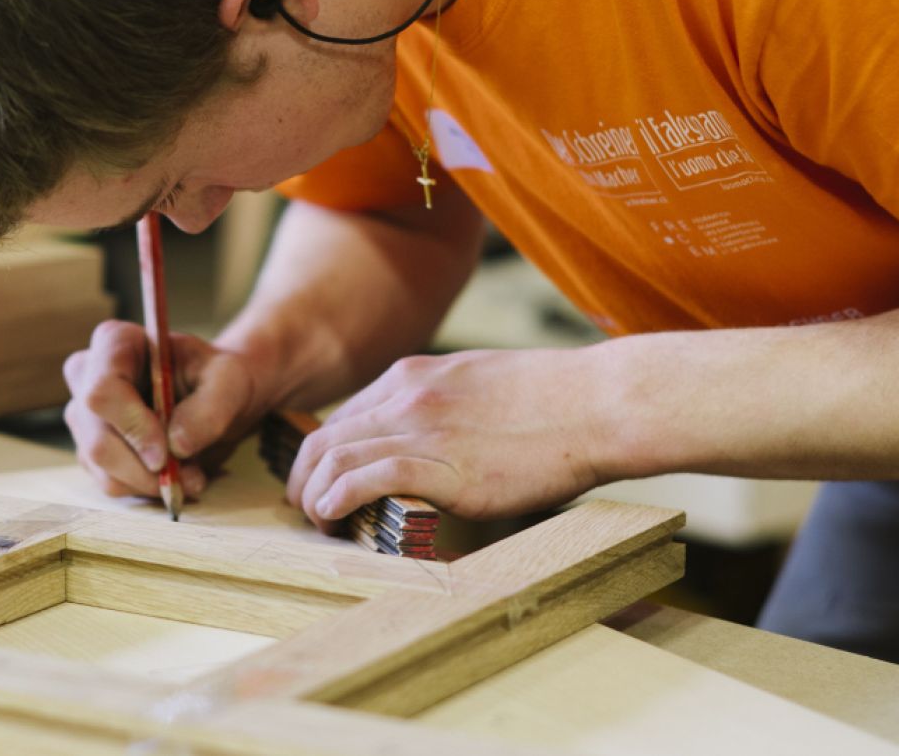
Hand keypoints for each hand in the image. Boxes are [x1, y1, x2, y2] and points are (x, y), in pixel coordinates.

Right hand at [61, 320, 269, 499]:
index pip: (103, 389)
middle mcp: (87, 376)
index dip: (132, 426)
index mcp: (116, 343)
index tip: (166, 453)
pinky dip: (145, 488)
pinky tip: (173, 476)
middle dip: (144, 467)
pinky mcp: (91, 448)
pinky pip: (109, 481)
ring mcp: (84, 415)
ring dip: (149, 482)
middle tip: (188, 476)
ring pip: (101, 465)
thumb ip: (209, 409)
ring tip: (191, 474)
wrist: (213, 397)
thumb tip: (177, 444)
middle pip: (97, 437)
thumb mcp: (228, 382)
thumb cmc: (217, 378)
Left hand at [284, 349, 607, 528]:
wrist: (594, 402)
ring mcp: (421, 427)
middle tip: (305, 508)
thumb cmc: (552, 402)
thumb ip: (443, 408)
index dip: (324, 455)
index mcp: (413, 377)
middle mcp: (406, 397)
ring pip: (335, 458)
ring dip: (314, 495)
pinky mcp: (441, 463)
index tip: (324, 483)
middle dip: (303, 477)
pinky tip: (334, 516)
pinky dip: (338, 499)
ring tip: (318, 522)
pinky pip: (366, 478)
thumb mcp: (479, 386)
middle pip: (325, 438)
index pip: (344, 417)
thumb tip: (431, 444)